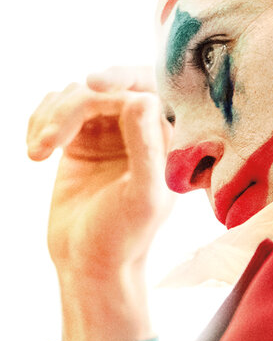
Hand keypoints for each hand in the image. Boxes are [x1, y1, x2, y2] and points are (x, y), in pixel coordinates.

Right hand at [27, 67, 173, 340]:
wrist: (88, 264)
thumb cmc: (122, 238)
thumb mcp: (141, 197)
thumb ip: (146, 149)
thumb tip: (139, 99)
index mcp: (168, 142)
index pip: (152, 88)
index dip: (123, 76)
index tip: (92, 84)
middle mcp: (141, 133)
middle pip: (107, 87)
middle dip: (74, 105)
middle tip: (51, 139)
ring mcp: (108, 135)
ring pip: (77, 95)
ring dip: (51, 116)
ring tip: (38, 151)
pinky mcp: (80, 142)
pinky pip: (57, 109)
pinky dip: (40, 121)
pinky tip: (35, 150)